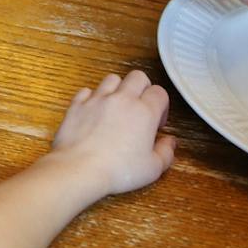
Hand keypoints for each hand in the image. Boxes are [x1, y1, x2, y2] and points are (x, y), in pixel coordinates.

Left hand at [43, 70, 175, 197]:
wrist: (80, 169)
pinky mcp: (77, 104)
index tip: (157, 123)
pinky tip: (94, 112)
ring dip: (117, 89)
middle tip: (140, 109)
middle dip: (143, 89)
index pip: (159, 92)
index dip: (162, 105)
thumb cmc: (119, 170)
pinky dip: (92, 97)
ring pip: (112, 79)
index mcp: (144, 112)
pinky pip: (86, 91)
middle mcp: (121, 99)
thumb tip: (170, 141)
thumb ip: (166, 152)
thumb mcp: (153, 168)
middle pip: (138, 77)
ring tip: (116, 108)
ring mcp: (97, 99)